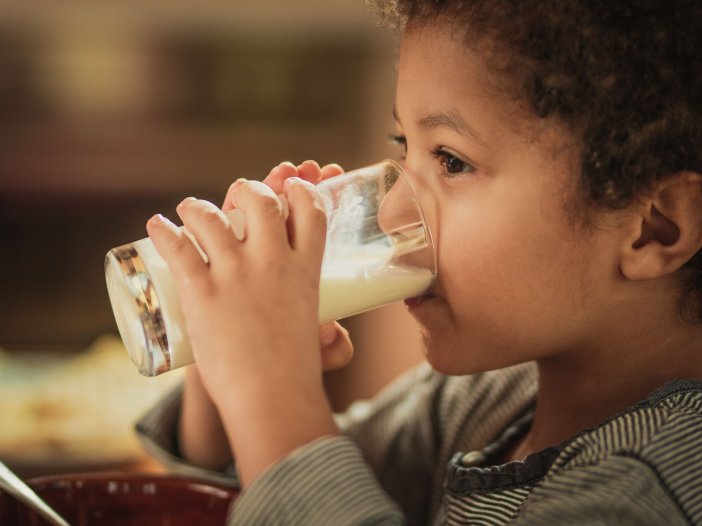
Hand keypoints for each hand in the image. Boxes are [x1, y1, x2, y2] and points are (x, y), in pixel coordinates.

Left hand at [147, 160, 346, 484]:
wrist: (271, 398)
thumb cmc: (295, 374)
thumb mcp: (317, 339)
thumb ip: (330, 337)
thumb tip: (335, 337)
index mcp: (306, 269)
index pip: (310, 211)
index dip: (299, 190)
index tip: (289, 187)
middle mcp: (273, 262)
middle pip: (261, 201)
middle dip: (248, 189)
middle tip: (236, 196)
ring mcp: (237, 274)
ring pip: (212, 218)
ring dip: (196, 207)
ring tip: (188, 209)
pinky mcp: (203, 292)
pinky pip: (179, 248)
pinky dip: (163, 231)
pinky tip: (155, 226)